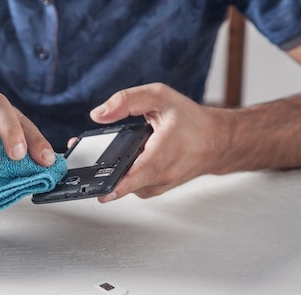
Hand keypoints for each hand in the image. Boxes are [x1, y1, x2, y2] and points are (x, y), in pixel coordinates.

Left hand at [89, 83, 230, 201]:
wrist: (218, 142)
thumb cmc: (192, 120)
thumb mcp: (160, 97)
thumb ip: (127, 101)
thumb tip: (98, 114)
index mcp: (166, 149)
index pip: (141, 172)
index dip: (121, 184)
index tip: (103, 191)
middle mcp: (163, 172)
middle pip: (127, 182)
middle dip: (102, 174)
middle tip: (83, 160)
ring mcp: (160, 184)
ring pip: (127, 186)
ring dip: (111, 174)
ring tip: (100, 159)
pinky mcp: (155, 189)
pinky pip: (132, 186)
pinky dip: (122, 176)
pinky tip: (119, 162)